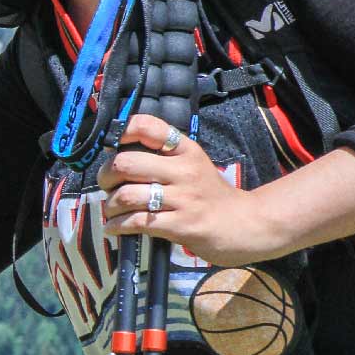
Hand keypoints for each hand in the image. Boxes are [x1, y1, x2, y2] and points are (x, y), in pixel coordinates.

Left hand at [98, 114, 288, 266]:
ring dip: (110, 205)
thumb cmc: (211, 195)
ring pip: (127, 195)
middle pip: (126, 163)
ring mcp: (184, 198)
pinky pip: (137, 222)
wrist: (248, 225)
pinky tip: (114, 227)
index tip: (109, 145)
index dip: (121, 132)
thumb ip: (163, 158)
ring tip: (111, 210)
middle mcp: (184, 170)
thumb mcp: (194, 165)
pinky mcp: (181, 225)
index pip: (148, 127)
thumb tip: (117, 155)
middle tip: (106, 185)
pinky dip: (117, 226)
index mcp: (186, 150)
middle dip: (106, 176)